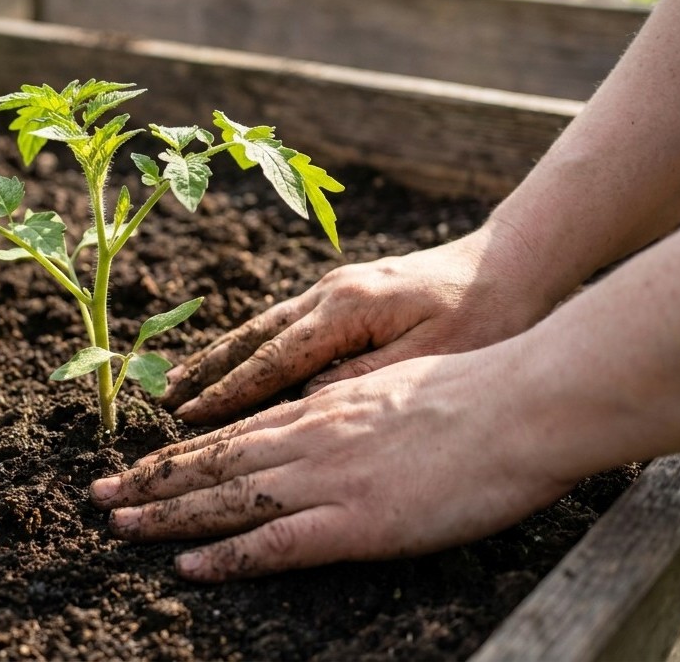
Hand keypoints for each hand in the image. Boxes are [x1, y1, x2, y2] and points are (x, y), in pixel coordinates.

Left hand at [92, 353, 575, 580]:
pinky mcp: (356, 520)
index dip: (181, 452)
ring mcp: (328, 478)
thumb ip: (346, 406)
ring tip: (116, 525)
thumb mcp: (392, 386)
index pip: (233, 434)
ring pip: (225, 497)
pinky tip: (188, 567)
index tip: (140, 465)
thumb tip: (313, 414)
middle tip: (98, 496)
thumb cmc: (475, 394)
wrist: (522, 403)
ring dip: (166, 513)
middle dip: (150, 480)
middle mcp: (309, 437)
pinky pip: (275, 542)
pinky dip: (226, 555)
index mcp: (322, 407)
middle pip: (212, 462)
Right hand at [162, 233, 548, 423]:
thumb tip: (307, 398)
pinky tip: (234, 358)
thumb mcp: (433, 355)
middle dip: (206, 371)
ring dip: (220, 355)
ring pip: (263, 327)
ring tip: (181, 381)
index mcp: (347, 310)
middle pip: (253, 338)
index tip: (188, 418)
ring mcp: (336, 289)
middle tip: (163, 400)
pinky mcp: (347, 292)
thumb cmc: (485, 314)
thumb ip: (366, 377)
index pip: (273, 360)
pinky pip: (284, 322)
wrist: (516, 262)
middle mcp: (330, 294)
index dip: (228, 392)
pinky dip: (250, 344)